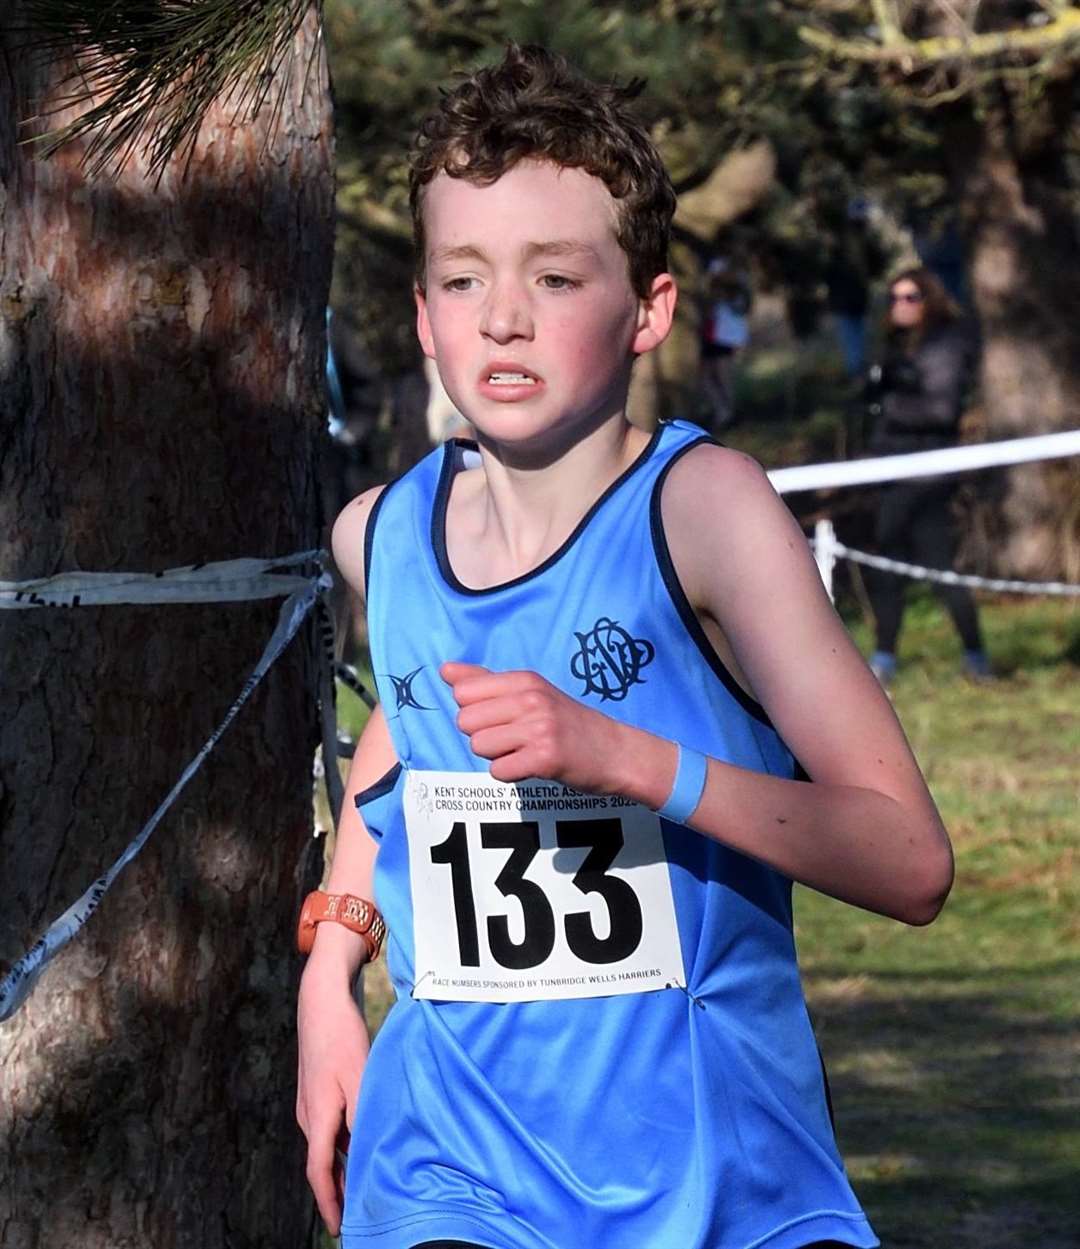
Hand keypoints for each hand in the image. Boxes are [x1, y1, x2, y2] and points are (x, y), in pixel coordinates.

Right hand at [296, 958, 369, 1236]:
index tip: (339, 1228)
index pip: (319, 1171)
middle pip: (321, 1163)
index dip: (329, 1203)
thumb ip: (362, 1115)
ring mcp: (309, 1102)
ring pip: (325, 1145)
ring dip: (341, 1167)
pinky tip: (360, 1143)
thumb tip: (366, 1149)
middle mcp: (309, 1114)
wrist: (321, 1001)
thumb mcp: (360, 1076)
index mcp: (318, 1115)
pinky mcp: (315, 1091)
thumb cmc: (342, 1036)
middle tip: (357, 1216)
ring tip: (362, 1188)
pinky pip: (328, 1128)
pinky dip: (341, 1144)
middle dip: (337, 1192)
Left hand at [441, 662, 627, 793]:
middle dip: (483, 735)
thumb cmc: (568, 722)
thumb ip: (485, 682)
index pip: (463, 692)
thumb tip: (445, 669)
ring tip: (525, 750)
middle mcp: (531, 699)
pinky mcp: (544, 758)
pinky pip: (498, 771)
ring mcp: (539, 728)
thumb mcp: (531, 692)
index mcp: (525, 679)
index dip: (476, 711)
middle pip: (466, 722)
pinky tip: (532, 765)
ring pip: (479, 746)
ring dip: (497, 756)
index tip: (503, 717)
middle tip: (514, 738)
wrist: (617, 751)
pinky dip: (510, 774)